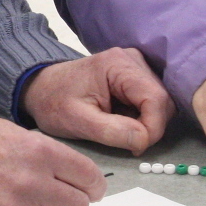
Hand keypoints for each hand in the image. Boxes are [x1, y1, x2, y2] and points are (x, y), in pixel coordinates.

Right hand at [0, 116, 106, 205]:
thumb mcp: (7, 130)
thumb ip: (43, 151)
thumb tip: (69, 171)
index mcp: (38, 153)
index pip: (89, 178)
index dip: (92, 185)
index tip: (90, 189)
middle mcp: (31, 185)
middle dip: (70, 201)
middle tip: (56, 197)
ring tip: (22, 202)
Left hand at [23, 48, 173, 154]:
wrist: (42, 89)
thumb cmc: (55, 102)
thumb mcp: (78, 121)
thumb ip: (112, 131)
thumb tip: (143, 140)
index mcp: (118, 64)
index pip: (156, 98)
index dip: (153, 127)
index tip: (136, 147)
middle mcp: (133, 59)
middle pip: (162, 99)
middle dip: (149, 126)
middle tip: (126, 141)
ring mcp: (137, 66)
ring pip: (160, 102)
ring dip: (146, 122)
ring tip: (118, 128)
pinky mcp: (136, 76)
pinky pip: (152, 101)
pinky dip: (142, 116)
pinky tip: (121, 119)